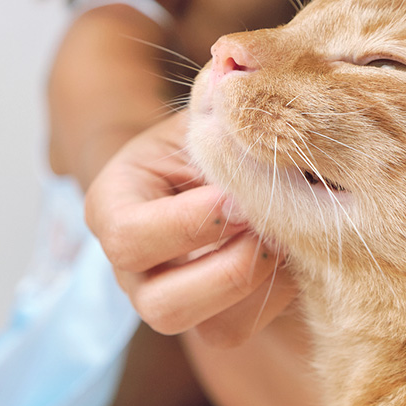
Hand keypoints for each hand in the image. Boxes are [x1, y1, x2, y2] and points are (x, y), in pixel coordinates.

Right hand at [84, 110, 296, 346]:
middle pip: (163, 306)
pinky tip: (292, 250)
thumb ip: (215, 103)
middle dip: (231, 269)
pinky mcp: (212, 319)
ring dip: (260, 285)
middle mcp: (133, 269)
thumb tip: (238, 73)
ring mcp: (171, 299)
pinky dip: (277, 295)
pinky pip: (244, 329)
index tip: (242, 196)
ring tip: (288, 236)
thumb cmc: (204, 135)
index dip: (192, 223)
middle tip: (272, 225)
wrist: (212, 167)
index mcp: (112, 208)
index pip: (130, 236)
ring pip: (212, 332)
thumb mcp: (202, 114)